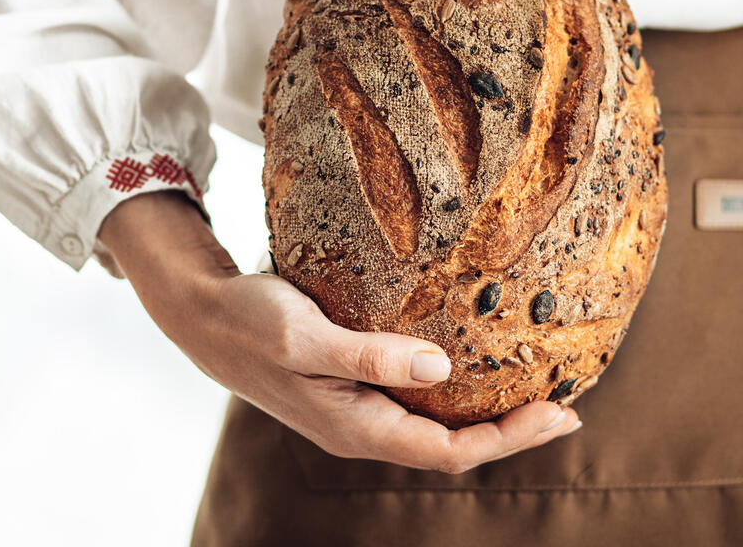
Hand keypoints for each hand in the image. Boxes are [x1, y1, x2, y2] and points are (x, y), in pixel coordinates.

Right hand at [98, 190, 581, 473]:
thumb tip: (444, 368)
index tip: (560, 413)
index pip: (450, 452)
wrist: (203, 318)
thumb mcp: (305, 335)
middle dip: (511, 430)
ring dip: (485, 412)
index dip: (510, 439)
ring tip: (531, 385)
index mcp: (355, 426)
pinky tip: (469, 360)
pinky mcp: (351, 385)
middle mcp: (362, 426)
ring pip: (434, 423)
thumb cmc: (249, 324)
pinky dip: (451, 387)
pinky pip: (413, 398)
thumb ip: (370, 354)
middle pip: (452, 445)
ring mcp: (356, 408)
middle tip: (566, 403)